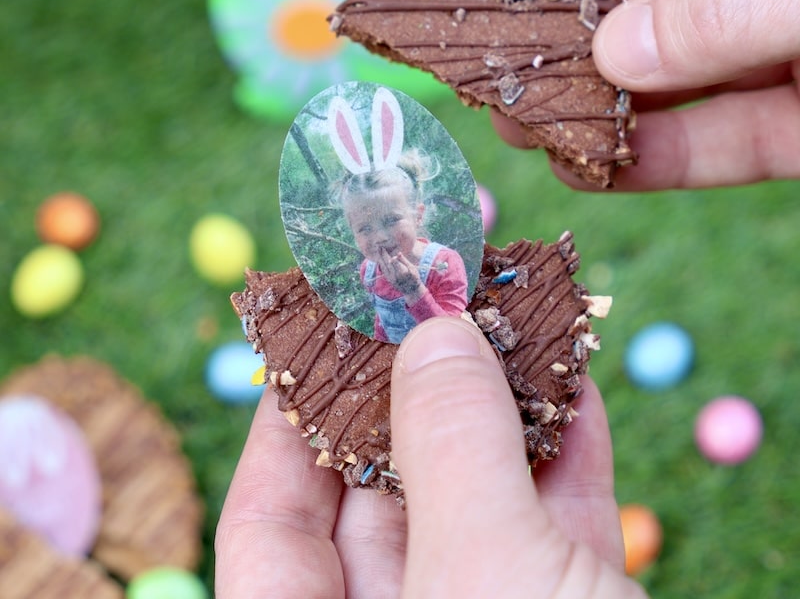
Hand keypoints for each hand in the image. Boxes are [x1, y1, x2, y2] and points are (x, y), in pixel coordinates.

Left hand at [215, 317, 643, 597]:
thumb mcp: (484, 576)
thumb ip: (451, 446)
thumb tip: (432, 328)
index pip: (273, 518)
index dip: (289, 414)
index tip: (319, 328)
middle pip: (383, 491)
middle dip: (413, 389)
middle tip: (429, 300)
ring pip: (478, 497)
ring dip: (501, 405)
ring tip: (507, 317)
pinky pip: (556, 522)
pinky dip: (568, 451)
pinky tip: (573, 383)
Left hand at [377, 248, 423, 300]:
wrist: (411, 290)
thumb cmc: (414, 278)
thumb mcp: (412, 268)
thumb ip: (404, 261)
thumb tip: (398, 253)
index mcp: (402, 272)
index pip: (393, 262)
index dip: (388, 254)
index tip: (385, 248)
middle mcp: (394, 275)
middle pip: (387, 263)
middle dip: (383, 255)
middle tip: (380, 247)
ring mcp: (390, 278)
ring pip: (384, 266)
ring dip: (380, 258)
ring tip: (378, 250)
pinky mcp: (389, 279)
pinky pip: (383, 270)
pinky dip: (381, 263)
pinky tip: (380, 258)